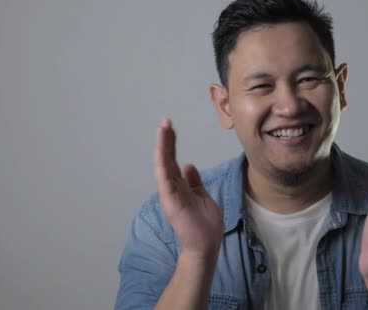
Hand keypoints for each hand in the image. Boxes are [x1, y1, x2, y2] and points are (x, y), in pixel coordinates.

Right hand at [154, 119, 223, 259]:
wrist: (205, 245)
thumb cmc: (204, 224)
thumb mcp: (202, 196)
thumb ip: (194, 181)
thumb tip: (189, 165)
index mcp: (179, 186)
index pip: (173, 161)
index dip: (171, 144)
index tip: (170, 127)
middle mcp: (172, 188)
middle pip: (166, 160)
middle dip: (165, 140)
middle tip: (165, 121)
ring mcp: (170, 194)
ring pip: (163, 166)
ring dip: (162, 147)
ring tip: (163, 129)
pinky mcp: (171, 201)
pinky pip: (165, 179)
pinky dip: (162, 164)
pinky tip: (162, 150)